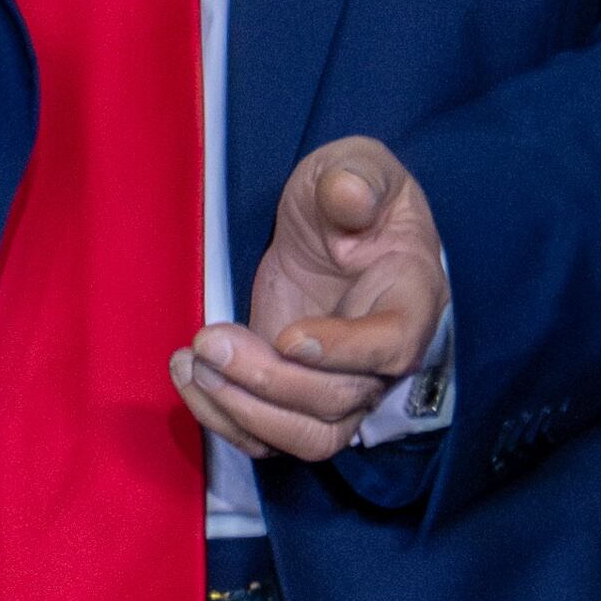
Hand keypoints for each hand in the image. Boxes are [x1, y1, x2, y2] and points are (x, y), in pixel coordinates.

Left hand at [177, 137, 447, 464]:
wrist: (328, 225)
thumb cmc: (349, 191)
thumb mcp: (355, 164)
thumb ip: (357, 177)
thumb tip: (349, 196)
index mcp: (411, 298)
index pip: (392, 346)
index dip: (344, 352)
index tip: (289, 336)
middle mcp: (383, 357)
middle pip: (341, 400)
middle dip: (269, 380)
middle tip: (210, 340)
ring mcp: (340, 383)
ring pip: (310, 436)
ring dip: (245, 412)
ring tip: (194, 363)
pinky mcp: (295, 393)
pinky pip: (271, 436)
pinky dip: (227, 420)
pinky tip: (189, 376)